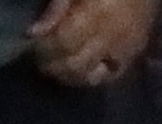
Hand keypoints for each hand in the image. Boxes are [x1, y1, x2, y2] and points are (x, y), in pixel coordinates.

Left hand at [30, 0, 158, 86]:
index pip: (65, 42)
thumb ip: (57, 7)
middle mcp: (113, 39)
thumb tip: (33, 33)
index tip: (29, 44)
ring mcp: (125, 53)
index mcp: (98, 14)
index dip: (44, 47)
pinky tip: (75, 70)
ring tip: (53, 66)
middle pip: (77, 64)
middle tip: (38, 58)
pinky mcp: (132, 60)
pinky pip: (107, 78)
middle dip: (53, 64)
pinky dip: (88, 78)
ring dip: (68, 75)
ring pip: (91, 77)